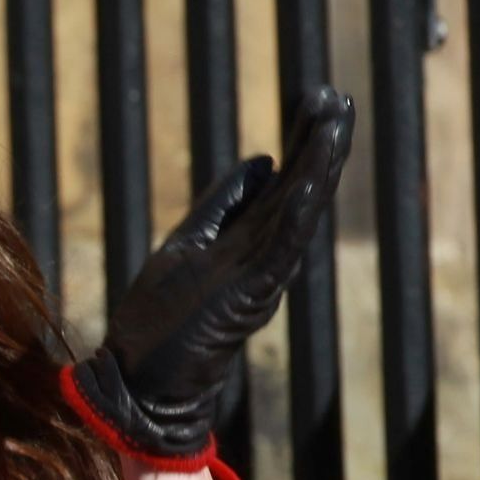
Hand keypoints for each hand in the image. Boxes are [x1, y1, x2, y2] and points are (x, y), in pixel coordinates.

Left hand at [68, 87, 354, 466]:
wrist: (141, 383)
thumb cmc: (160, 321)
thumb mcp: (188, 245)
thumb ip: (221, 205)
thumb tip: (260, 161)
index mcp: (249, 241)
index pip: (284, 182)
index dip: (301, 141)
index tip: (317, 97)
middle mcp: (262, 255)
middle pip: (299, 189)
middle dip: (318, 143)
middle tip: (338, 96)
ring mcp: (258, 276)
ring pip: (297, 212)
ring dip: (317, 167)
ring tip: (335, 123)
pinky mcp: (246, 296)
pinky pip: (279, 248)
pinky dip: (294, 213)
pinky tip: (306, 178)